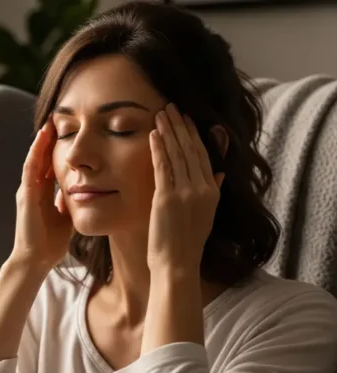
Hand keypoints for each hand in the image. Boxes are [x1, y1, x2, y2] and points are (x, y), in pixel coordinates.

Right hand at [10, 123, 72, 270]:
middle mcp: (33, 189)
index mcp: (42, 194)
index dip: (58, 149)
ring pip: (34, 159)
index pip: (50, 165)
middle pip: (42, 158)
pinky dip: (36, 153)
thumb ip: (69, 202)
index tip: (69, 133)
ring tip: (50, 122)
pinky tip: (42, 139)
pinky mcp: (26, 195)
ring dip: (41, 141)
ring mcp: (27, 191)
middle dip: (50, 140)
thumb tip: (81, 190)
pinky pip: (30, 169)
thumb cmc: (50, 243)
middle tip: (59, 118)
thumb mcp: (65, 216)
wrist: (36, 260)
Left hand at [147, 104, 224, 273]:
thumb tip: (219, 174)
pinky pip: (163, 168)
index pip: (203, 155)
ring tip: (160, 114)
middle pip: (191, 149)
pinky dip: (158, 149)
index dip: (194, 135)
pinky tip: (153, 135)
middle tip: (171, 107)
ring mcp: (185, 193)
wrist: (177, 264)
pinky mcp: (166, 199)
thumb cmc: (186, 243)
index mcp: (212, 192)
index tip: (186, 119)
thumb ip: (213, 192)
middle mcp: (202, 189)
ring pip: (177, 154)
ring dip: (168, 132)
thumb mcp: (206, 215)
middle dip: (180, 126)